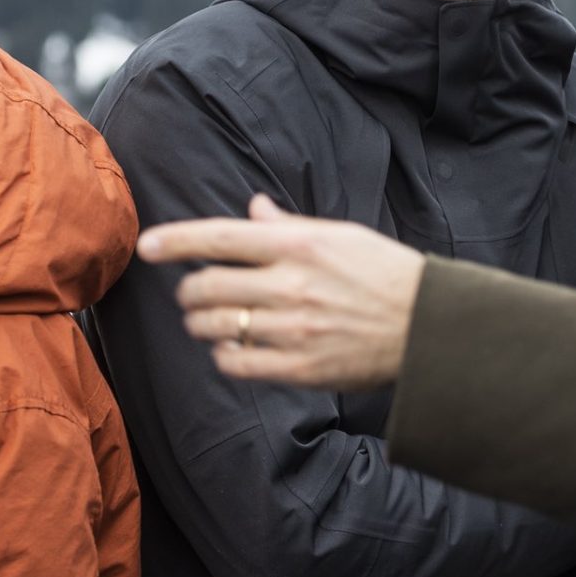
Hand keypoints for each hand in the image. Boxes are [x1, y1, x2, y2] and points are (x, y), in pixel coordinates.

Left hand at [138, 195, 425, 389]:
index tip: (147, 246)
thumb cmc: (385, 273)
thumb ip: (289, 226)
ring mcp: (294, 328)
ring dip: (201, 324)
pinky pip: (238, 363)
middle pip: (207, 287)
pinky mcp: (300, 367)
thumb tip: (252, 210)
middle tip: (192, 295)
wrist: (429, 325)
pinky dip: (225, 356)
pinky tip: (231, 350)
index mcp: (299, 246)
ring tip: (208, 322)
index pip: (220, 238)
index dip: (175, 241)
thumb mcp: (341, 236)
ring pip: (216, 327)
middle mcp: (291, 285)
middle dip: (189, 292)